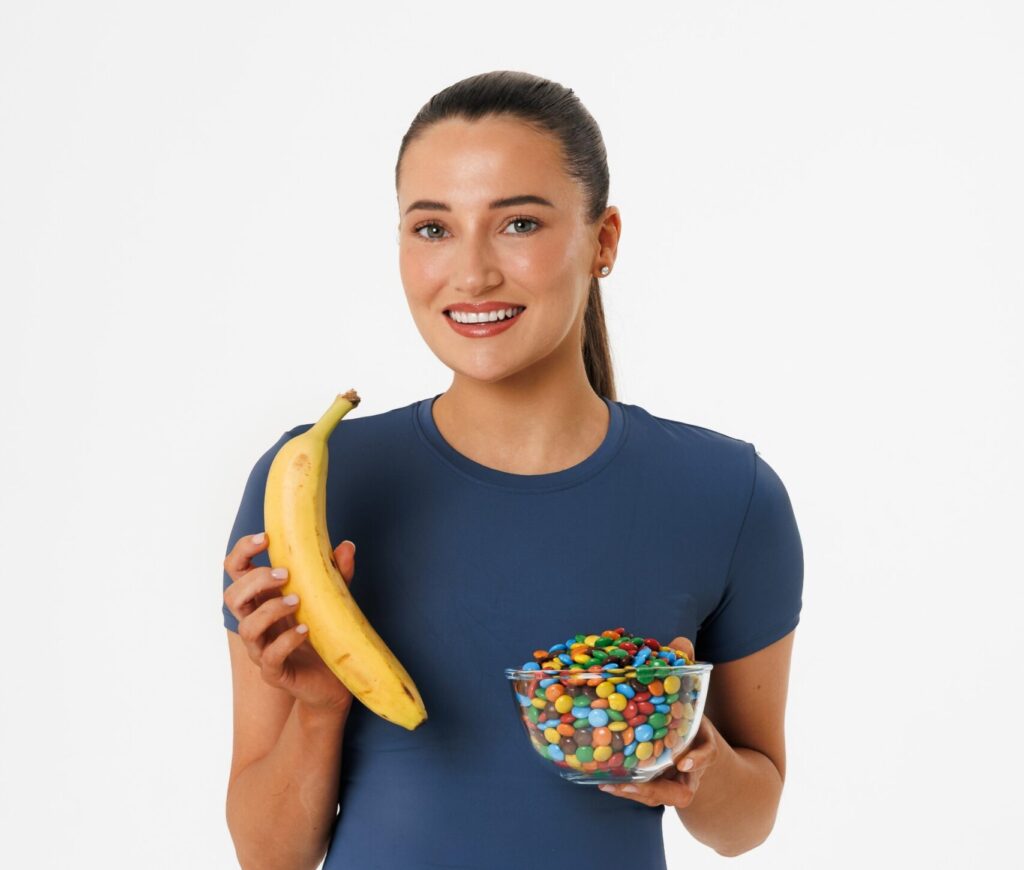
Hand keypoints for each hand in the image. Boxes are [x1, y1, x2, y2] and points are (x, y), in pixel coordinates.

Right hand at [223, 532, 358, 714]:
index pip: (236, 571)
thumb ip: (337, 573)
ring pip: (247, 628)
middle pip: (232, 596)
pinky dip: (287, 641)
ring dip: (270, 609)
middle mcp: (257, 623)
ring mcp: (262, 649)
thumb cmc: (325, 633)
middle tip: (285, 575)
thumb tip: (347, 545)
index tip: (266, 537)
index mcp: (263, 599)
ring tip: (298, 601)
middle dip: (255, 581)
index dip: (243, 551)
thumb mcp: (332, 598)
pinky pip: (270, 657)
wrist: (336, 679)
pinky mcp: (275, 673)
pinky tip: (306, 631)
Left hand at [598, 636, 721, 808]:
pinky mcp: (654, 786)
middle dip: (658, 790)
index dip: (698, 759)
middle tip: (635, 783)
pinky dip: (624, 788)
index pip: (708, 754)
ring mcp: (672, 783)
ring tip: (611, 783)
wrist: (694, 750)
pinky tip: (602, 779)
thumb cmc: (688, 717)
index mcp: (703, 745)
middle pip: (682, 794)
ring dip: (635, 793)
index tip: (683, 760)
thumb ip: (685, 669)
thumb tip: (681, 641)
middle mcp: (689, 770)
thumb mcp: (690, 696)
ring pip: (658, 798)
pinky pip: (642, 793)